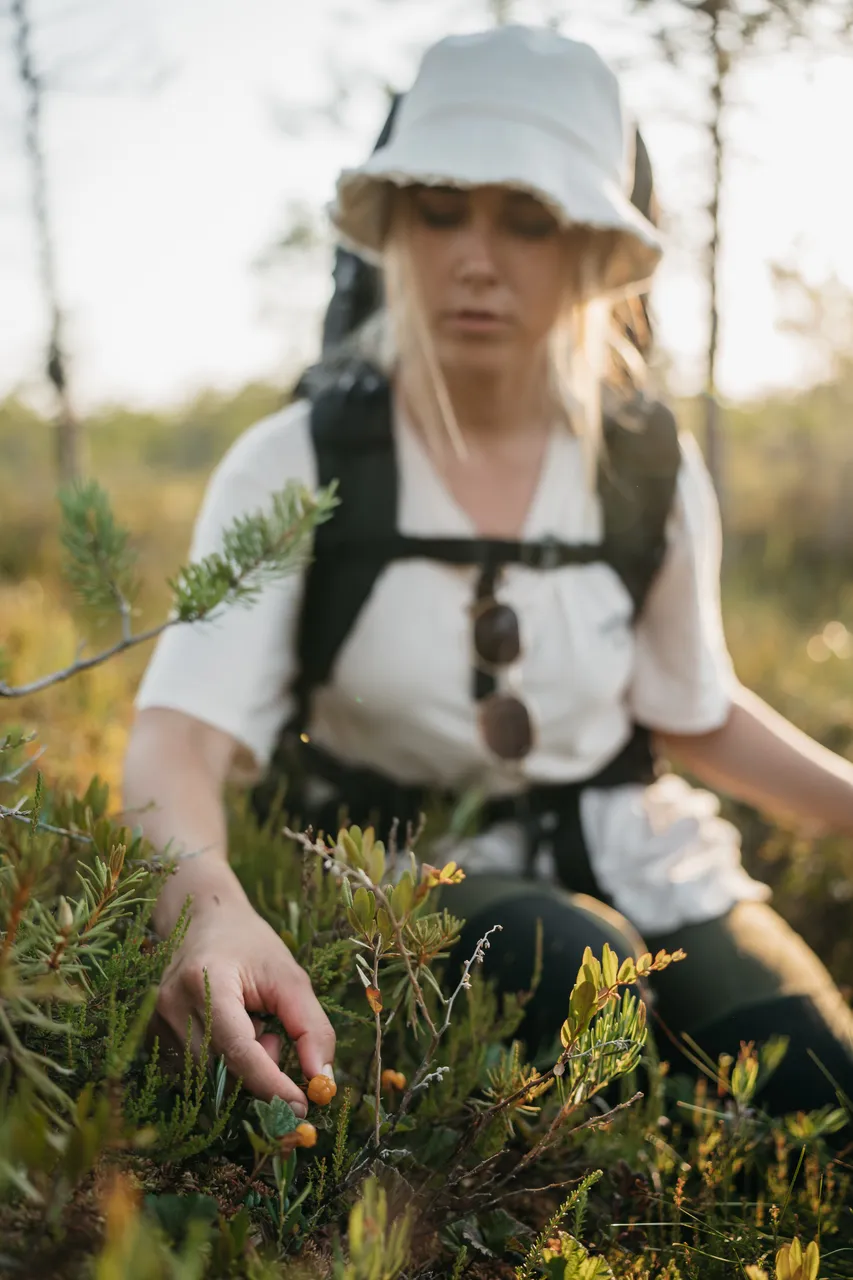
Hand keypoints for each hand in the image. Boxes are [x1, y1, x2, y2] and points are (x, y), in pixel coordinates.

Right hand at [155, 893, 334, 1112]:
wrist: (206, 920)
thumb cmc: (251, 946)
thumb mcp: (290, 977)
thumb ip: (310, 1027)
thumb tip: (323, 1081)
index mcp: (205, 980)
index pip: (237, 1048)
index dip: (270, 1083)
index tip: (301, 1106)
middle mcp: (173, 1004)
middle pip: (223, 1069)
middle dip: (260, 1067)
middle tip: (273, 1033)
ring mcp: (157, 1022)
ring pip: (210, 1078)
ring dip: (241, 1066)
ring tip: (251, 1023)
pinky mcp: (154, 1037)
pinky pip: (195, 1074)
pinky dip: (222, 1064)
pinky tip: (229, 1031)